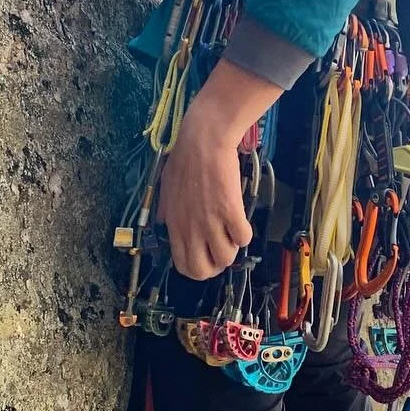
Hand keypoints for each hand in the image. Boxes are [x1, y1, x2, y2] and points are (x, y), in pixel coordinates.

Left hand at [157, 61, 280, 279]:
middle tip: (222, 249)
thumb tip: (164, 224)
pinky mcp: (230, 211)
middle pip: (204, 270)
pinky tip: (241, 219)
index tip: (206, 256)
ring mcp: (211, 221)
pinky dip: (245, 233)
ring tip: (232, 230)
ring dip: (232, 248)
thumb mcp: (166, 190)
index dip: (198, 268)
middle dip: (215, 266)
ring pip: (227, 257)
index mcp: (174, 225)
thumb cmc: (183, 160)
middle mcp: (191, 229)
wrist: (203, 140)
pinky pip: (243, 238)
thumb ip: (166, 212)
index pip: (183, 266)